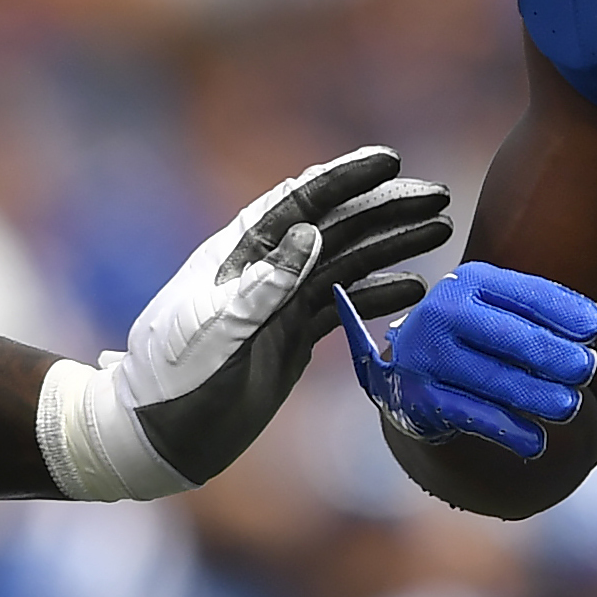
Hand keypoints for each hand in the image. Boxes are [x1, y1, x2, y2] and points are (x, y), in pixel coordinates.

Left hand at [110, 144, 456, 483]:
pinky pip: (343, 307)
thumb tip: (312, 231)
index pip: (301, 202)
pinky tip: (413, 287)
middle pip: (336, 228)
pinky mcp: (291, 338)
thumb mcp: (216, 327)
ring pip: (346, 264)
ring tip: (440, 230)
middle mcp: (265, 271)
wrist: (156, 435)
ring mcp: (281, 304)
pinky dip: (378, 294)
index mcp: (240, 255)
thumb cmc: (173, 378)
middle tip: (439, 197)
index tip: (391, 162)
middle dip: (386, 209)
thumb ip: (265, 283)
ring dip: (391, 246)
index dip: (347, 179)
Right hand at [338, 257, 596, 454]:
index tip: (596, 328)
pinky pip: (473, 415)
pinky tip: (536, 441)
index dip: (564, 310)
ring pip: (492, 378)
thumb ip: (539, 314)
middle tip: (586, 369)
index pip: (524, 293)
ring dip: (537, 395)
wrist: (411, 367)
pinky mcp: (420, 397)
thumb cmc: (472, 335)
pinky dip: (509, 430)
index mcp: (471, 283)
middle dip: (552, 353)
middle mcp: (444, 312)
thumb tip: (594, 325)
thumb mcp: (498, 309)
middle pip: (508, 335)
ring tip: (569, 407)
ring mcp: (428, 356)